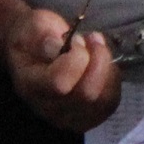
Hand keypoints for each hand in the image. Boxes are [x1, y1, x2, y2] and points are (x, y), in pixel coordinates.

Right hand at [7, 5, 123, 131]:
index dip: (77, 58)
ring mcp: (69, 117)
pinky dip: (113, 80)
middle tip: (91, 39)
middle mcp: (48, 108)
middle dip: (98, 60)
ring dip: (107, 69)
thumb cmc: (34, 36)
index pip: (59, 84)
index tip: (77, 39)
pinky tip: (104, 64)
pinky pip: (110, 103)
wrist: (33, 50)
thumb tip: (57, 47)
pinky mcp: (87, 117)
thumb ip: (42, 35)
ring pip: (103, 101)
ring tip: (98, 49)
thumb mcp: (32, 26)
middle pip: (86, 95)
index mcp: (30, 85)